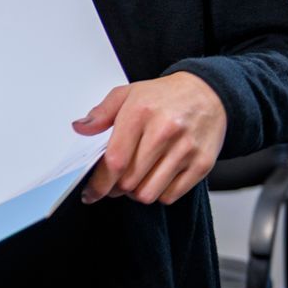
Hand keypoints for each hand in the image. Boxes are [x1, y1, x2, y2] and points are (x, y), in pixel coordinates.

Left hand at [73, 71, 226, 205]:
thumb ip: (101, 113)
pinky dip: (159, 194)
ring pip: (149, 193)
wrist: (207, 92)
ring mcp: (185, 149)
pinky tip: (156, 179)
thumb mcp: (128, 94)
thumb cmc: (164, 96)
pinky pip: (171, 195)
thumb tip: (80, 128)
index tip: (91, 193)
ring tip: (136, 180)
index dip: (99, 183)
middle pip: (129, 181)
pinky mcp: (202, 164)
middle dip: (116, 187)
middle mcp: (164, 131)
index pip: (115, 160)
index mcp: (140, 113)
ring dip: (136, 193)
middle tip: (115, 182)